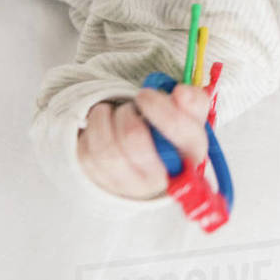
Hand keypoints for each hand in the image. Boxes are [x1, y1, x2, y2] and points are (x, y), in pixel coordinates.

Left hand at [77, 83, 209, 200]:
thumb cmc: (167, 136)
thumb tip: (181, 93)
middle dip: (127, 114)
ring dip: (107, 118)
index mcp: (188, 159)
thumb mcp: (187, 118)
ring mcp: (127, 185)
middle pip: (134, 139)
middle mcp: (160, 179)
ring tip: (116, 113)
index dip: (161, 108)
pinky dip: (92, 128)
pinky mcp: (100, 183)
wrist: (143, 164)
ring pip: (106, 146)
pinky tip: (103, 125)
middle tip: (131, 106)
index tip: (145, 94)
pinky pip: (87, 151)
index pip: (180, 133)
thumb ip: (192, 102)